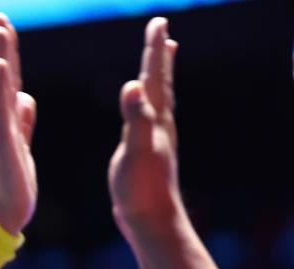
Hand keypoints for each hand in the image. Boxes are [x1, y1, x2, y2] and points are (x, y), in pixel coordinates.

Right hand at [0, 12, 36, 234]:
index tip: (5, 25)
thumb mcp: (21, 145)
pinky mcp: (2, 141)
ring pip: (0, 86)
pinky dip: (0, 85)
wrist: (2, 215)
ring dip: (0, 56)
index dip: (8, 53)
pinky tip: (1, 66)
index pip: (8, 80)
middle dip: (1, 44)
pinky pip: (1, 108)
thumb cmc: (12, 185)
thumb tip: (24, 96)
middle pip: (2, 76)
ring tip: (0, 29)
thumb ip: (22, 120)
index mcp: (6, 120)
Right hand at [108, 17, 185, 243]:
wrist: (150, 218)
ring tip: (161, 60)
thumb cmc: (140, 187)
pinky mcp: (146, 152)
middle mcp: (159, 125)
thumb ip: (135, 117)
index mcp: (155, 120)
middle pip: (161, 83)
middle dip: (159, 56)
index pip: (154, 77)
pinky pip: (148, 117)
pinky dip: (148, 103)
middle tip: (161, 31)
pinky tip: (144, 109)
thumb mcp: (135, 149)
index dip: (154, 50)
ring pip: (158, 99)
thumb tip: (133, 86)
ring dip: (158, 77)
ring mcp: (154, 139)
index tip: (157, 22)